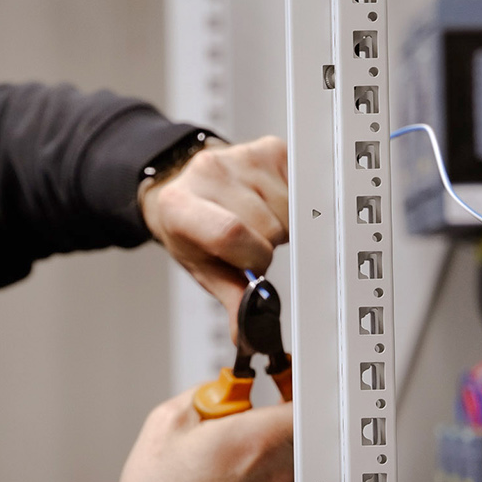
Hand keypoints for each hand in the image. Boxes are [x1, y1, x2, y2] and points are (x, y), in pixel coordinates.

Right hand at [87, 389, 294, 481]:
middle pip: (304, 425)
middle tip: (249, 410)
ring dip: (274, 444)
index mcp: (253, 441)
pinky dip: (266, 473)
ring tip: (232, 448)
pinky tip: (230, 478)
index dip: (293, 380)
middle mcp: (275, 471)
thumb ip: (202, 395)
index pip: (303, 398)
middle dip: (280, 410)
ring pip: (296, 455)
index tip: (276, 376)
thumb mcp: (164, 425)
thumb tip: (219, 390)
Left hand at [139, 135, 289, 318]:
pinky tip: (272, 205)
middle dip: (267, 245)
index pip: (230, 232)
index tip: (257, 268)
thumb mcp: (202, 267)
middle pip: (266, 226)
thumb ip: (231, 298)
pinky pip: (300, 187)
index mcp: (181, 205)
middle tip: (251, 244)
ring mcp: (242, 156)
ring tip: (260, 222)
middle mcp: (210, 172)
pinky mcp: (270, 148)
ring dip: (282, 225)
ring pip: (289, 209)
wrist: (184, 188)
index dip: (253, 257)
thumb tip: (251, 333)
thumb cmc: (191, 229)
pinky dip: (293, 205)